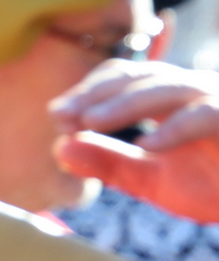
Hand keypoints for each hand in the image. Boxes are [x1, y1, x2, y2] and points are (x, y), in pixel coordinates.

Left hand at [50, 59, 218, 222]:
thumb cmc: (217, 184)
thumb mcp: (153, 180)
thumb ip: (109, 164)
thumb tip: (58, 149)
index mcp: (172, 100)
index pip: (126, 78)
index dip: (90, 92)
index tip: (58, 115)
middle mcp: (197, 91)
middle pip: (142, 76)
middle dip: (99, 93)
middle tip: (61, 114)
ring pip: (170, 89)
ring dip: (126, 103)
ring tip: (89, 122)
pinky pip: (208, 116)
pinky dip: (177, 129)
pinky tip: (147, 147)